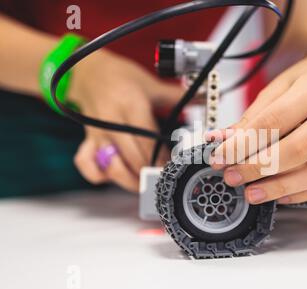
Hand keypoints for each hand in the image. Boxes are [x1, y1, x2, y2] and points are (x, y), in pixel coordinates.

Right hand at [69, 50, 182, 191]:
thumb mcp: (151, 84)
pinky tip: (113, 175)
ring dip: (129, 180)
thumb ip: (176, 96)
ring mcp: (97, 134)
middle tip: (162, 177)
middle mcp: (112, 122)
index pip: (149, 142)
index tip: (173, 167)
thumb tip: (201, 99)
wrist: (89, 71)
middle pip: (133, 158)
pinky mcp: (87, 140)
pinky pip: (87, 165)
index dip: (162, 159)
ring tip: (144, 181)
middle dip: (150, 172)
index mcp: (131, 106)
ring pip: (111, 167)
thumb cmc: (121, 78)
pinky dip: (99, 175)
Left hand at [207, 48, 306, 204]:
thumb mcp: (278, 88)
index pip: (276, 121)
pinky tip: (280, 195)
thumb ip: (253, 117)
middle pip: (299, 148)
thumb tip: (224, 141)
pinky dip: (303, 193)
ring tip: (253, 192)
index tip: (221, 157)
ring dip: (280, 187)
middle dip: (260, 167)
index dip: (244, 143)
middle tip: (234, 176)